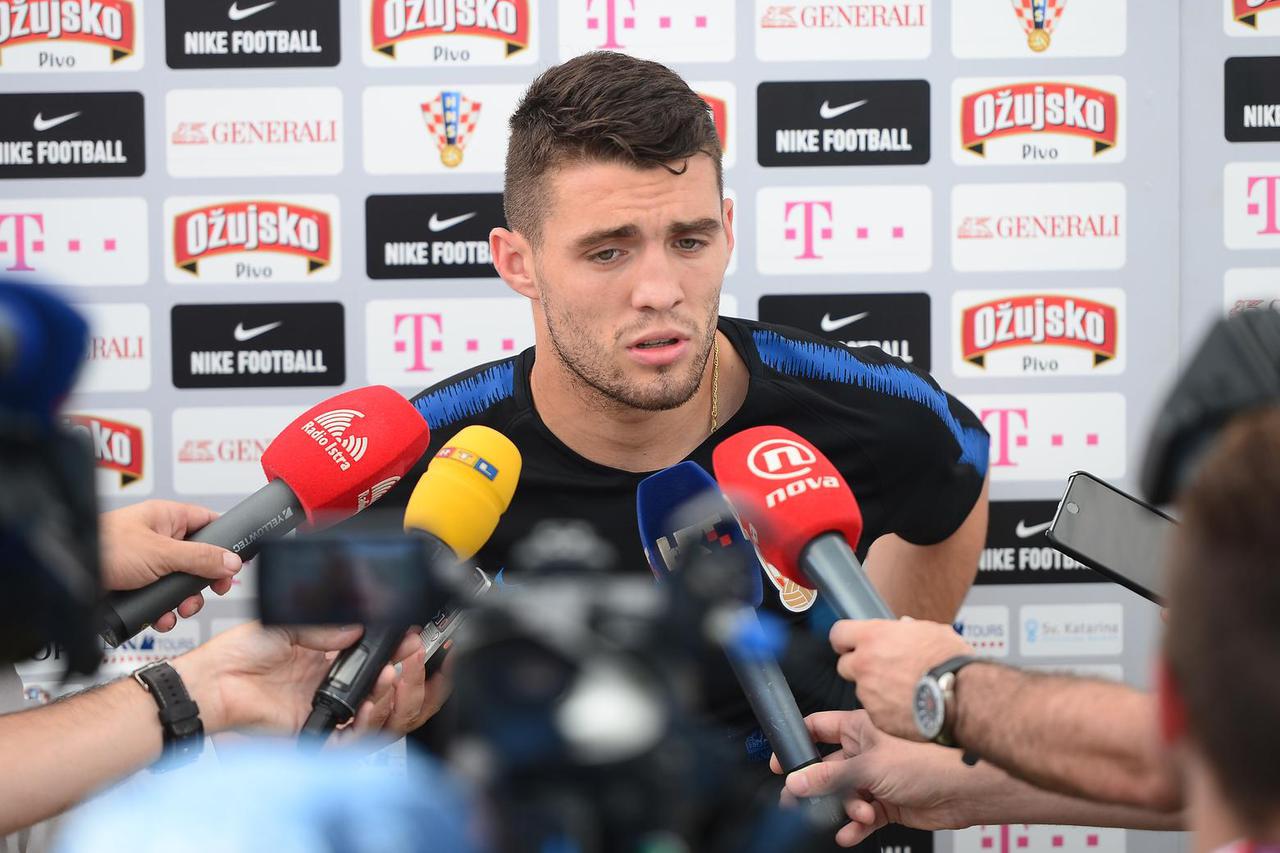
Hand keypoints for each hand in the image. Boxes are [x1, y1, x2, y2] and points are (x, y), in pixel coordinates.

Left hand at [99, 500, 241, 631]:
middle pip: (198, 558)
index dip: (225, 540)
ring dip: (184, 601)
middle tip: (213, 590)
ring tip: (181, 609)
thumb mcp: (162, 554)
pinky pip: (160, 599)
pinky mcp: (136, 586)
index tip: (236, 560)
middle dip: (204, 580)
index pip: (208, 522)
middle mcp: (159, 539)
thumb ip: (201, 558)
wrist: (68, 578)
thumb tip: (232, 560)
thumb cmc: (104, 548)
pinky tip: (161, 618)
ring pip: (180, 583)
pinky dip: (164, 612)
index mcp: (167, 518)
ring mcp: (147, 564)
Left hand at [172, 622, 447, 739]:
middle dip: (407, 675)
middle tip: (410, 659)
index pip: (374, 654)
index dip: (397, 649)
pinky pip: (352, 738)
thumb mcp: (286, 624)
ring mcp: (325, 708)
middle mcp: (330, 683)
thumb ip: (324, 626)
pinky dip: (367, 724)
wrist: (213, 680)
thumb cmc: (238, 652)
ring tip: (391, 678)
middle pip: (384, 688)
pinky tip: (369, 705)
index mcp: (326, 655)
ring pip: (377, 715)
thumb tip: (359, 626)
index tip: (412, 638)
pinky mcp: (314, 731)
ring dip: (392, 698)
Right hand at [770, 710, 974, 847]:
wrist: (966, 788)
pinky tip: (852, 833)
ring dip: (845, 808)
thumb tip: (797, 781)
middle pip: (829, 768)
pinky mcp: (890, 802)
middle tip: (799, 800)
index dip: (798, 743)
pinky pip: (864, 815)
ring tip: (856, 814)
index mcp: (859, 727)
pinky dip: (856, 826)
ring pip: (845, 795)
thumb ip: (829, 777)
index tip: (782, 760)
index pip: (819, 729)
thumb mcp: (868, 766)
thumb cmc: (928, 758)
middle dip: (816, 786)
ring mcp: (878, 777)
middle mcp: (867, 750)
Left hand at [828, 617, 973, 740]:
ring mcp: (869, 693)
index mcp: (873, 637)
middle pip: (845, 665)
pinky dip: (887, 710)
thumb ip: (907, 629)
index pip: (838, 633)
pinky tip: (908, 706)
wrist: (962, 697)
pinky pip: (876, 712)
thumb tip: (903, 627)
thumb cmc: (950, 662)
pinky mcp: (877, 717)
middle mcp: (865, 664)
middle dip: (860, 667)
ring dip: (876, 690)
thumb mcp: (931, 631)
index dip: (845, 639)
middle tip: (882, 669)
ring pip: (862, 690)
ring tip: (905, 690)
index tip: (850, 644)